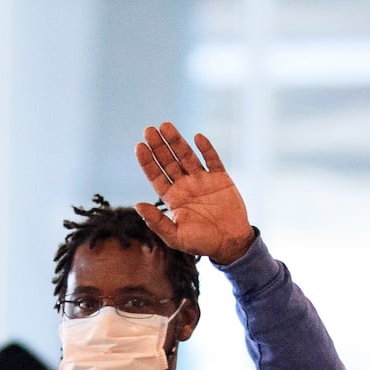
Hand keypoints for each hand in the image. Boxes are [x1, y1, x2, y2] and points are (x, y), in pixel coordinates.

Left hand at [133, 124, 254, 265]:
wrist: (231, 244)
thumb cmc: (202, 243)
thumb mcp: (176, 237)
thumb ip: (157, 222)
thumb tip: (137, 205)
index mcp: (173, 198)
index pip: (156, 176)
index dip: (148, 162)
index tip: (139, 147)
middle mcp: (186, 186)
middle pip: (169, 161)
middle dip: (159, 146)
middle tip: (149, 130)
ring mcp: (203, 180)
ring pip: (187, 156)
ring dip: (177, 141)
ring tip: (165, 126)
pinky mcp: (221, 178)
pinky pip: (213, 160)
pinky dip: (206, 149)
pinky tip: (197, 137)